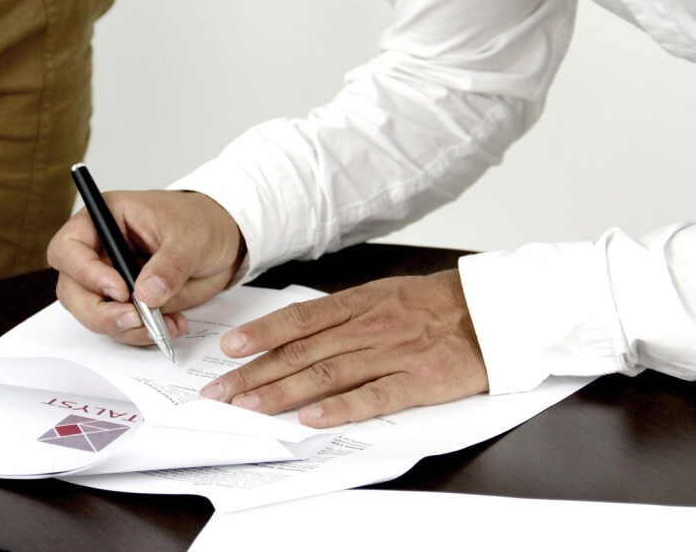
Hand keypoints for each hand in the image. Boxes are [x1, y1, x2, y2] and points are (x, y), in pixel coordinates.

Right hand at [48, 190, 244, 344]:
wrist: (224, 240)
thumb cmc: (202, 222)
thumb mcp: (191, 237)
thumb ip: (169, 265)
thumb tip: (146, 294)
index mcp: (106, 220)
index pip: (69, 249)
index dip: (86, 273)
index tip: (120, 290)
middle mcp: (101, 252)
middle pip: (73, 291)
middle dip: (100, 312)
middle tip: (135, 319)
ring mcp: (113, 280)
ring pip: (95, 315)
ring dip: (126, 328)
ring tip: (164, 325)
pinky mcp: (129, 303)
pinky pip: (124, 326)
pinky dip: (144, 333)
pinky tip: (172, 326)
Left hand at [200, 269, 488, 426]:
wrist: (490, 312)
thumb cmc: (435, 304)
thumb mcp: (385, 293)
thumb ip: (345, 312)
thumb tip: (302, 329)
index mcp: (360, 303)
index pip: (300, 320)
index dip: (261, 334)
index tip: (229, 349)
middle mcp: (369, 327)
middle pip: (302, 351)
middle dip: (257, 372)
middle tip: (223, 390)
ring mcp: (391, 354)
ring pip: (327, 374)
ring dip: (283, 392)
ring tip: (250, 407)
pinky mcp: (416, 382)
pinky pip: (372, 397)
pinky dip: (340, 409)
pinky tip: (311, 419)